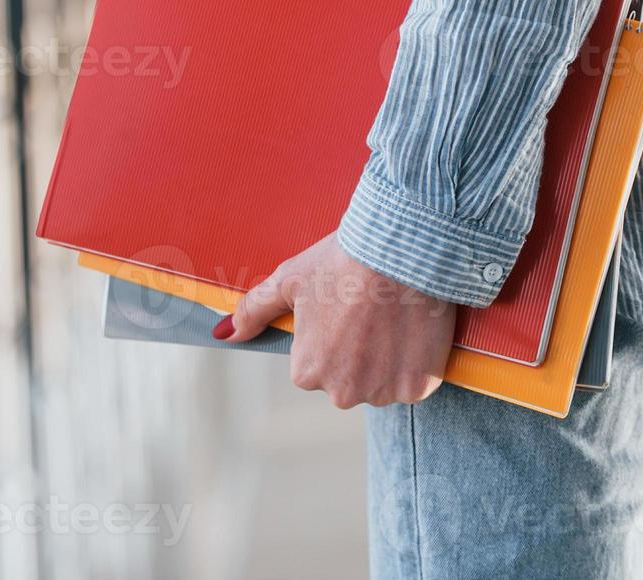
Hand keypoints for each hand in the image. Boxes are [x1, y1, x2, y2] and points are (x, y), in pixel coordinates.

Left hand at [215, 231, 456, 408]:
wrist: (399, 250)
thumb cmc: (339, 262)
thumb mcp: (288, 280)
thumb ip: (253, 311)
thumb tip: (223, 333)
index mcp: (307, 372)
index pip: (314, 364)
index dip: (330, 334)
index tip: (342, 309)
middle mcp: (342, 393)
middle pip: (349, 378)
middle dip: (357, 352)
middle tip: (367, 312)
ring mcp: (383, 392)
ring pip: (382, 381)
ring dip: (387, 359)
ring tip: (390, 318)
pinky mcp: (419, 387)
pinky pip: (415, 382)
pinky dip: (416, 362)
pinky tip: (412, 330)